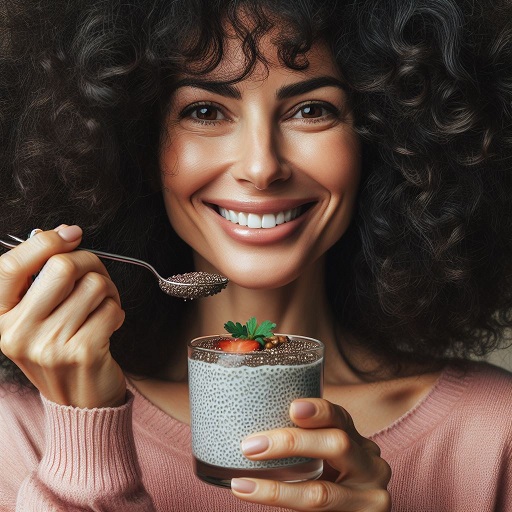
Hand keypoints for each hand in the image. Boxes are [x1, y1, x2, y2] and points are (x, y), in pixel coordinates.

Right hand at [0, 226, 125, 407]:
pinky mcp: (83, 351)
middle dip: (89, 263)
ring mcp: (50, 344)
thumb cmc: (61, 352)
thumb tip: (60, 234)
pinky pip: (111, 307)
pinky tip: (107, 325)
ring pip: (94, 285)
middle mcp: (18, 332)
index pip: (10, 266)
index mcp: (1, 318)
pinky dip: (117, 311)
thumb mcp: (36, 320)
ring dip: (108, 291)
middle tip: (95, 276)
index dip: (43, 241)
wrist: (80, 403)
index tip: (69, 234)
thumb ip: (40, 280)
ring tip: (101, 307)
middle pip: (62, 266)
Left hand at [232, 398, 390, 510]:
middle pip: (336, 445)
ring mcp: (372, 499)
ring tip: (241, 485)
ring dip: (276, 490)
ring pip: (321, 493)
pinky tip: (257, 500)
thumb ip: (306, 444)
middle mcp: (372, 466)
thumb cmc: (332, 490)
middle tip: (249, 446)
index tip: (292, 407)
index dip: (318, 410)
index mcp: (359, 443)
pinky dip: (283, 504)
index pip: (340, 417)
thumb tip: (252, 431)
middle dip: (291, 443)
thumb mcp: (327, 462)